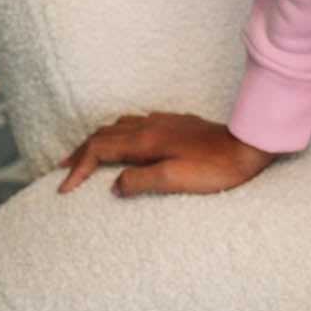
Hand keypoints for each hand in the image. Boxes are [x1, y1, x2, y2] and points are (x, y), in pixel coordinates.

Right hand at [56, 112, 278, 197]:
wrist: (247, 147)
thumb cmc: (214, 168)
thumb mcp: (175, 179)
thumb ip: (140, 181)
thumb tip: (115, 186)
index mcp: (145, 140)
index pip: (99, 149)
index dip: (79, 168)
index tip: (64, 188)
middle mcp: (150, 126)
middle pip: (104, 134)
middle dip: (81, 152)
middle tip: (63, 168)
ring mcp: (164, 122)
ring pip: (120, 126)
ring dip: (99, 140)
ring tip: (87, 154)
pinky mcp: (177, 123)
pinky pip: (137, 123)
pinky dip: (120, 133)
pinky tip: (126, 141)